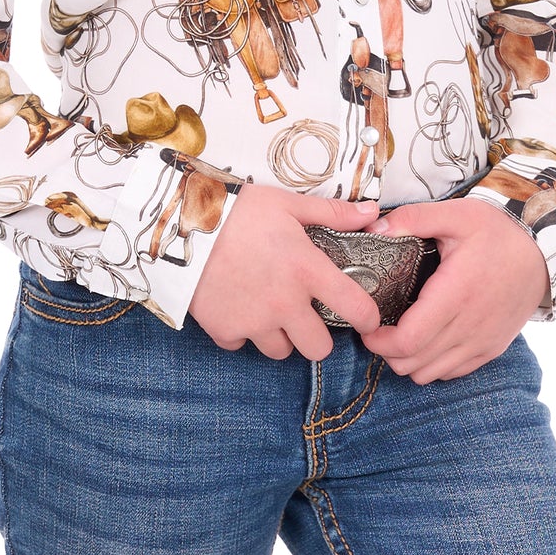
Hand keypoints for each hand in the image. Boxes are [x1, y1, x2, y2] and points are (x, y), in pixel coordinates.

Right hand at [187, 186, 383, 360]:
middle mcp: (285, 303)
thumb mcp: (288, 204)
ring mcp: (254, 321)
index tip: (368, 320)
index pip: (355, 307)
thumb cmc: (239, 209)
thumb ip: (332, 213)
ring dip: (279, 335)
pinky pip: (241, 344)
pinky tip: (235, 306)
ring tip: (266, 307)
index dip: (369, 319)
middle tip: (305, 315)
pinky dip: (240, 331)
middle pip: (319, 349)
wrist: (182, 221)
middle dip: (316, 335)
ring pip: (281, 351)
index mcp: (307, 270)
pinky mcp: (224, 329)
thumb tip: (373, 213)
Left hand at [358, 198, 550, 382]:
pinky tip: (427, 339)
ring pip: (430, 374)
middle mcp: (470, 326)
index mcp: (456, 294)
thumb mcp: (456, 213)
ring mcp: (482, 342)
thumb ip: (412, 218)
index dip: (379, 341)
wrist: (543, 251)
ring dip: (408, 360)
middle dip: (386, 350)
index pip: (408, 341)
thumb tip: (373, 227)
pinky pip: (452, 373)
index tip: (367, 325)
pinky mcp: (491, 349)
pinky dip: (432, 364)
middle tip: (378, 327)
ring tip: (400, 333)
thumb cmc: (498, 231)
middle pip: (413, 363)